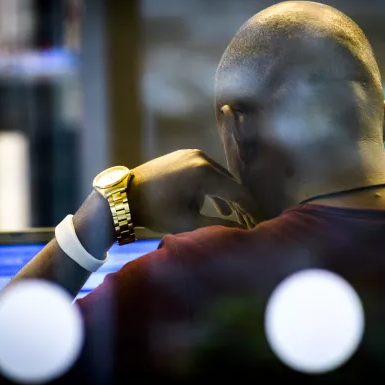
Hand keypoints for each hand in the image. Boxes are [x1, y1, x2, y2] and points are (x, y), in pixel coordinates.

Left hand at [128, 149, 258, 233]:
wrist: (125, 196)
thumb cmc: (155, 211)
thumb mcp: (188, 222)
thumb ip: (218, 225)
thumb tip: (242, 229)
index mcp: (204, 173)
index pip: (238, 193)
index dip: (251, 209)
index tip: (260, 222)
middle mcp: (201, 158)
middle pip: (231, 183)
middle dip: (241, 204)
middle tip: (251, 221)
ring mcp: (192, 154)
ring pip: (219, 177)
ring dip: (227, 196)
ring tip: (235, 217)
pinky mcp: (184, 155)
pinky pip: (207, 172)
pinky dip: (213, 188)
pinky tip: (218, 206)